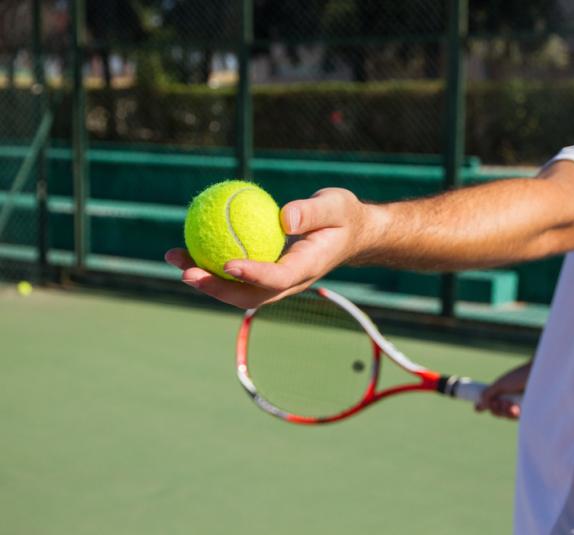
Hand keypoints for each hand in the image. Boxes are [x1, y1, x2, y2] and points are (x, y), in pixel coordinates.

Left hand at [165, 188, 370, 308]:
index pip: (278, 277)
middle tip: (186, 272)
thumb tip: (283, 217)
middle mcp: (290, 281)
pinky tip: (186, 247)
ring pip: (237, 289)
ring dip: (204, 279)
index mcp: (308, 267)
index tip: (227, 263)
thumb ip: (312, 212)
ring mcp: (276, 281)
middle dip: (216, 288)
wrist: (350, 233)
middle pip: (250, 295)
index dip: (252, 274)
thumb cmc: (344, 216)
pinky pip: (235, 274)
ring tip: (174, 256)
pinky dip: (209, 264)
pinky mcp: (265, 273)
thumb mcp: (336, 206)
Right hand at [475, 362, 531, 419]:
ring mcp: (522, 406)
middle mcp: (514, 399)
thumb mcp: (500, 384)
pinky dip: (512, 414)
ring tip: (508, 403)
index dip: (487, 407)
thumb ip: (488, 394)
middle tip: (497, 403)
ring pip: (507, 417)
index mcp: (506, 392)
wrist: (538, 374)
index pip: (494, 404)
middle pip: (498, 413)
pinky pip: (516, 419)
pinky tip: (514, 408)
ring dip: (504, 411)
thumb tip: (478, 406)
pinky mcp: (530, 413)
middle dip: (495, 409)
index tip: (477, 408)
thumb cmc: (520, 376)